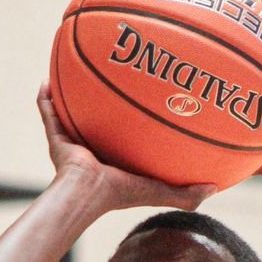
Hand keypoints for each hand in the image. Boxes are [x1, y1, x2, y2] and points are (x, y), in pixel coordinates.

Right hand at [36, 83, 215, 211]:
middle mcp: (93, 147)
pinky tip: (47, 78)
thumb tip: (217, 188)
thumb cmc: (119, 193)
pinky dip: (45, 97)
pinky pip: (47, 111)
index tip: (147, 97)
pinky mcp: (54, 138)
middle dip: (103, 99)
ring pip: (70, 111)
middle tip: (114, 74)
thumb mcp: (158, 190)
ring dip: (72, 92)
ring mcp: (72, 142)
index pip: (126, 135)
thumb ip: (186, 193)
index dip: (134, 118)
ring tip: (76, 67)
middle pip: (99, 117)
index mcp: (115, 157)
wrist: (85, 194)